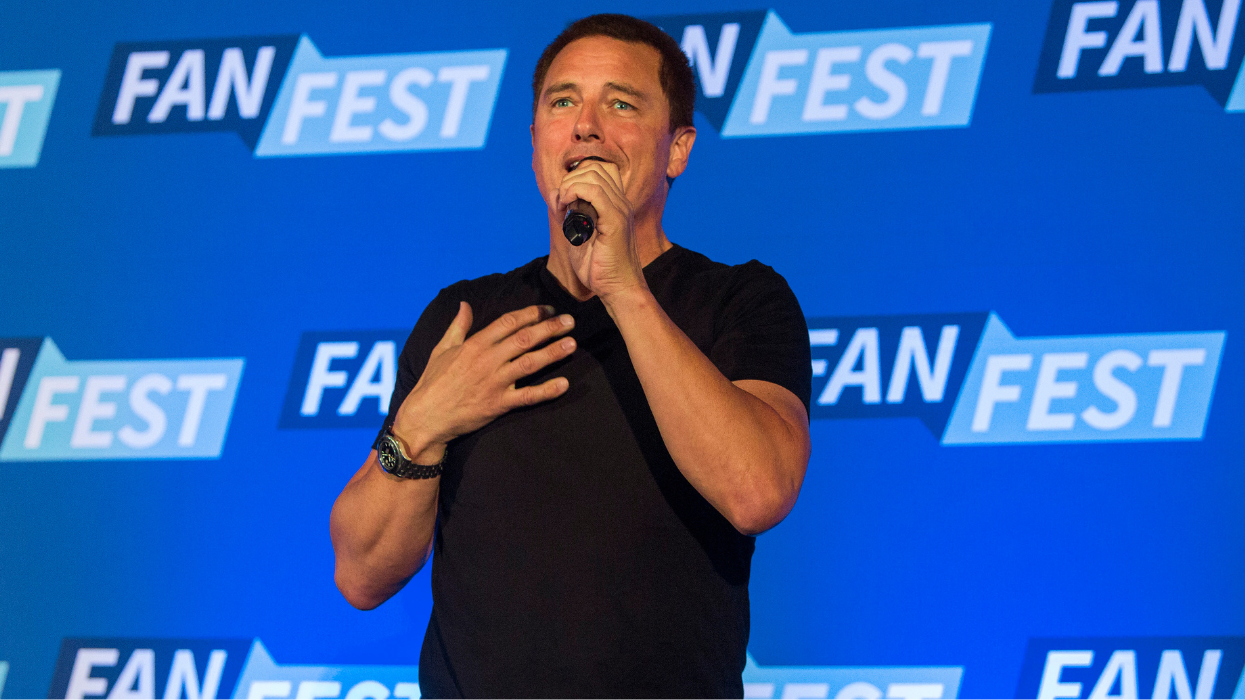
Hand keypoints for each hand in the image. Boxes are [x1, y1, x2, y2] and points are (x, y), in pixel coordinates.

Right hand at [392, 302, 574, 462]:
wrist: (425, 417)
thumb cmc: (432, 382)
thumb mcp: (442, 349)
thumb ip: (457, 326)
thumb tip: (464, 304)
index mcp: (475, 345)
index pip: (508, 323)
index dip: (531, 313)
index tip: (548, 309)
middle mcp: (487, 360)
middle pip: (524, 339)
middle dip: (549, 328)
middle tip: (570, 321)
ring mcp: (494, 383)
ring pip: (529, 363)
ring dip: (553, 352)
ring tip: (572, 343)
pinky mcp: (498, 404)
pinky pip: (527, 396)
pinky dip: (547, 391)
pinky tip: (564, 383)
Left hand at [556, 160, 646, 299]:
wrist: (618, 290)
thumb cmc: (600, 268)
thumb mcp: (580, 236)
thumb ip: (570, 214)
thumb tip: (557, 194)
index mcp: (616, 205)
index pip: (599, 169)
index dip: (577, 176)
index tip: (564, 200)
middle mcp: (621, 203)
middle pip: (595, 167)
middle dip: (570, 179)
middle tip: (561, 203)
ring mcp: (621, 210)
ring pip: (593, 174)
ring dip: (569, 185)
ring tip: (563, 206)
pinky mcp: (616, 221)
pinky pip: (594, 191)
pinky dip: (574, 192)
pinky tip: (566, 208)